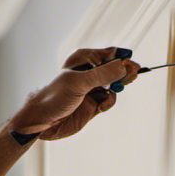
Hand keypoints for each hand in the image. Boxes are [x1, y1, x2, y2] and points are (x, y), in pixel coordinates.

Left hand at [9, 46, 140, 141]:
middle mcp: (89, 73)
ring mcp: (92, 89)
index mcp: (83, 60)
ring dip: (118, 87)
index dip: (122, 58)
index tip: (131, 64)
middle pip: (115, 69)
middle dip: (124, 72)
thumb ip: (102, 75)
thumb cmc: (54, 97)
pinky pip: (109, 100)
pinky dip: (110, 102)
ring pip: (114, 85)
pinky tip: (104, 105)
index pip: (109, 54)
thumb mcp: (78, 83)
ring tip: (117, 88)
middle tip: (132, 76)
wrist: (42, 121)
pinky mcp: (93, 105)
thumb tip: (124, 66)